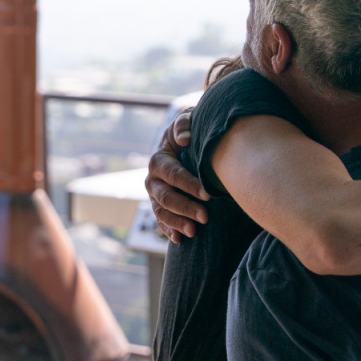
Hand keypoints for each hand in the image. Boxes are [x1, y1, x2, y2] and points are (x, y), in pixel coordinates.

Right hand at [145, 108, 208, 242]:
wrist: (188, 142)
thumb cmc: (190, 131)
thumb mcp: (186, 120)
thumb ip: (184, 124)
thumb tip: (183, 138)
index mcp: (158, 161)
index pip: (173, 174)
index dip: (189, 185)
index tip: (208, 194)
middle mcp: (152, 180)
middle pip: (166, 197)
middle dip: (185, 208)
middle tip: (205, 217)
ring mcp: (155, 196)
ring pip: (161, 212)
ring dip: (177, 223)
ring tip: (194, 232)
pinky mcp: (160, 207)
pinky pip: (160, 222)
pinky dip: (169, 231)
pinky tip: (179, 240)